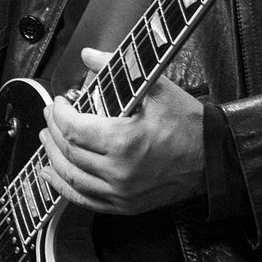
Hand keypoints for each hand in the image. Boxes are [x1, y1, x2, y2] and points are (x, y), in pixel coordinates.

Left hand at [38, 47, 205, 214]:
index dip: (59, 113)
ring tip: (47, 138)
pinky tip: (50, 174)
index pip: (74, 128)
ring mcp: (121, 193)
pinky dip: (63, 188)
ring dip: (52, 157)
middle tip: (50, 115)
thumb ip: (117, 68)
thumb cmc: (188, 124)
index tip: (59, 102)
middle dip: (53, 130)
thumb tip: (89, 55)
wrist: (214, 158)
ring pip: (71, 177)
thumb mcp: (156, 89)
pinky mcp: (124, 206)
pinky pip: (84, 200)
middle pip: (68, 152)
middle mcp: (119, 172)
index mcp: (124, 142)